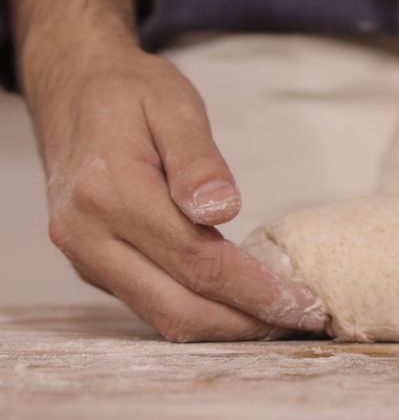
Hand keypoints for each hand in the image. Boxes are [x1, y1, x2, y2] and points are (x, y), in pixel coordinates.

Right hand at [12, 0, 328, 341]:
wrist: (73, 91)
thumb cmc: (130, 93)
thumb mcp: (172, 105)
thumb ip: (197, 159)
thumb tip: (222, 209)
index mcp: (109, 192)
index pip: (195, 259)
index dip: (254, 289)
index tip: (304, 302)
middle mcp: (88, 235)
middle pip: (178, 305)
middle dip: (246, 322)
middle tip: (303, 321)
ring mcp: (85, 257)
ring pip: (162, 316)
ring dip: (225, 328)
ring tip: (280, 321)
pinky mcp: (93, 267)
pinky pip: (149, 305)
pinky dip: (199, 314)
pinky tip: (239, 306)